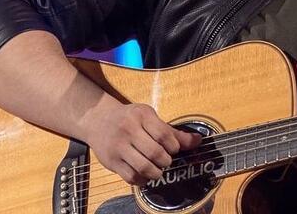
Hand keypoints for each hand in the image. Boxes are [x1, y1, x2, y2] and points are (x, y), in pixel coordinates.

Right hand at [85, 101, 201, 184]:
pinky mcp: (111, 162)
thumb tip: (198, 141)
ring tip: (158, 169)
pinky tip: (146, 175)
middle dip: (166, 161)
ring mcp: (118, 147)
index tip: (174, 149)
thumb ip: (172, 131)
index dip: (174, 146)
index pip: (164, 135)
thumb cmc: (130, 118)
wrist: (98, 120)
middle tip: (166, 160)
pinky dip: (143, 180)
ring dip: (157, 172)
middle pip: (155, 153)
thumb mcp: (149, 117)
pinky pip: (131, 177)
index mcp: (141, 116)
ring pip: (144, 167)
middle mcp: (128, 130)